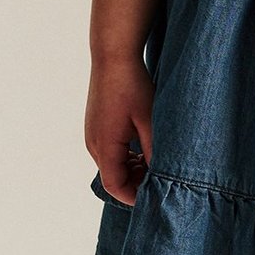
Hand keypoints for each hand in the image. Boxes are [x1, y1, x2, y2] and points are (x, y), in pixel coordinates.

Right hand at [84, 55, 154, 206]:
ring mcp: (93, 134)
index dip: (134, 196)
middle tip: (160, 176)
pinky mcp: (96, 126)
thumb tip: (161, 175)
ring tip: (154, 159)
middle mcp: (94, 143)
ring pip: (112, 165)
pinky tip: (143, 145)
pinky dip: (126, 156)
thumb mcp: (149, 120)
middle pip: (113, 177)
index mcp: (105, 145)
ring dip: (132, 168)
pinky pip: (110, 151)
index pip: (114, 186)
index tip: (154, 196)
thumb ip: (153, 151)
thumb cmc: (132, 86)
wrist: (113, 57)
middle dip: (136, 182)